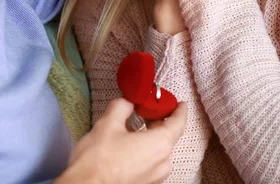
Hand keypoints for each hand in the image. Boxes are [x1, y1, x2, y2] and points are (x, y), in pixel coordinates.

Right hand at [55, 98, 187, 183]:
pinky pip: (150, 164)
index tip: (180, 104)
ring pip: (158, 151)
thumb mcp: (108, 124)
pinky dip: (144, 152)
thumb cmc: (99, 159)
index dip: (180, 110)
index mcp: (160, 144)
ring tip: (133, 129)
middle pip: (168, 137)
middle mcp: (163, 163)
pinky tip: (128, 147)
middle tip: (147, 110)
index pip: (179, 123)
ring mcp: (155, 178)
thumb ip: (122, 107)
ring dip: (150, 138)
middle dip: (159, 122)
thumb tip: (127, 102)